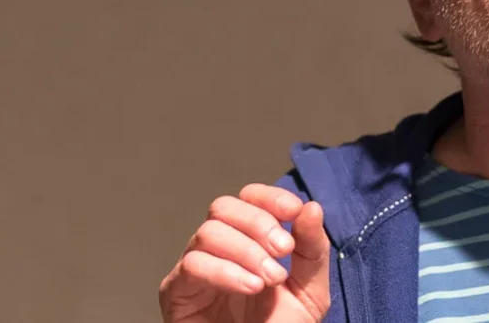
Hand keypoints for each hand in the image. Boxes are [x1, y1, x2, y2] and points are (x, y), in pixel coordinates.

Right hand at [159, 184, 331, 322]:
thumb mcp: (309, 290)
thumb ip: (312, 249)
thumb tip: (311, 206)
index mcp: (249, 241)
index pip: (248, 198)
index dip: (269, 197)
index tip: (293, 211)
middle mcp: (219, 249)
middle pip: (223, 207)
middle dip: (258, 222)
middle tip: (283, 250)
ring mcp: (195, 269)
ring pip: (208, 232)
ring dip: (246, 251)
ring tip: (270, 279)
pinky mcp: (176, 292)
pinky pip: (193, 265)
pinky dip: (226, 271)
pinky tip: (250, 287)